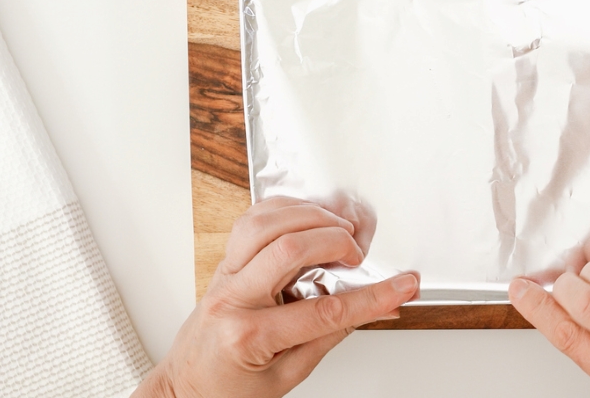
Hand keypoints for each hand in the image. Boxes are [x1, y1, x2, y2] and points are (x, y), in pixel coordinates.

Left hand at [134, 196, 418, 397]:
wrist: (187, 387)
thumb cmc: (229, 388)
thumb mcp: (288, 374)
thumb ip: (331, 336)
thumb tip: (374, 308)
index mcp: (249, 336)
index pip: (325, 311)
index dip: (372, 296)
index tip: (402, 286)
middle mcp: (232, 298)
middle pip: (289, 249)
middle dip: (336, 243)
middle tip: (358, 255)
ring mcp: (223, 275)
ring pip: (266, 223)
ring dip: (310, 217)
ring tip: (337, 230)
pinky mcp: (223, 261)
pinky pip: (250, 221)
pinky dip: (284, 210)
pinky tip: (306, 218)